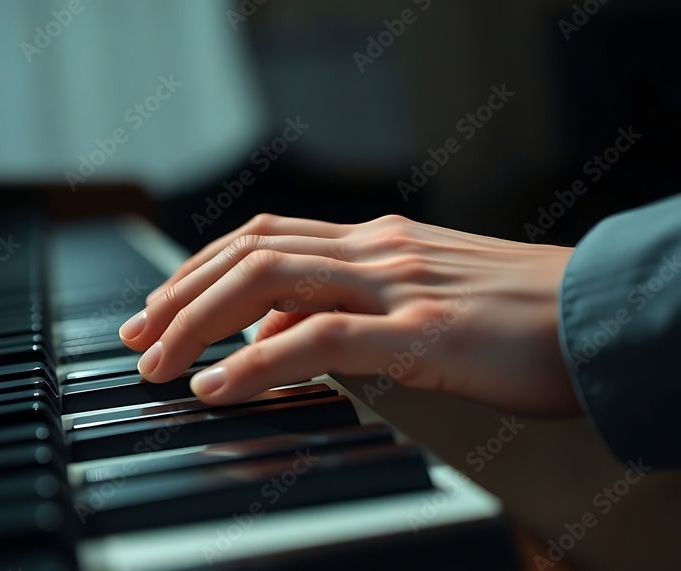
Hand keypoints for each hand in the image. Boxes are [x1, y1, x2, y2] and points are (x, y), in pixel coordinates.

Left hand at [119, 213, 581, 416]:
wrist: (605, 315)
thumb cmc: (517, 317)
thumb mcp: (417, 305)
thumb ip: (343, 313)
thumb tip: (270, 343)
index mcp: (373, 243)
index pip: (262, 238)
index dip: (197, 269)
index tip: (156, 307)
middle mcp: (375, 251)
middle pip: (249, 253)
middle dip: (179, 295)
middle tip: (136, 338)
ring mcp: (396, 285)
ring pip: (270, 280)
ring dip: (198, 320)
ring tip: (158, 361)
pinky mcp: (423, 332)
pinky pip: (319, 338)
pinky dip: (256, 362)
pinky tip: (218, 386)